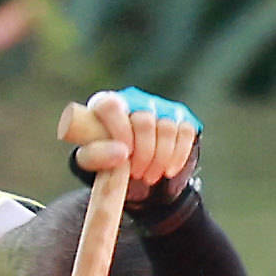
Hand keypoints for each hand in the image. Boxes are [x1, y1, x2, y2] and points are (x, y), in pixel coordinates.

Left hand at [62, 87, 201, 193]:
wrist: (133, 172)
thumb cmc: (105, 161)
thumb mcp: (90, 162)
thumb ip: (96, 156)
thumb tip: (121, 153)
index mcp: (105, 103)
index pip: (111, 106)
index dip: (119, 132)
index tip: (124, 157)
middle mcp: (133, 99)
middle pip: (144, 121)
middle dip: (143, 154)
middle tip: (137, 174)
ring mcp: (159, 106)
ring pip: (167, 128)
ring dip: (160, 159)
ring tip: (148, 177)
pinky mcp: (181, 117)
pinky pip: (186, 132)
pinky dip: (178, 155)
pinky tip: (168, 170)